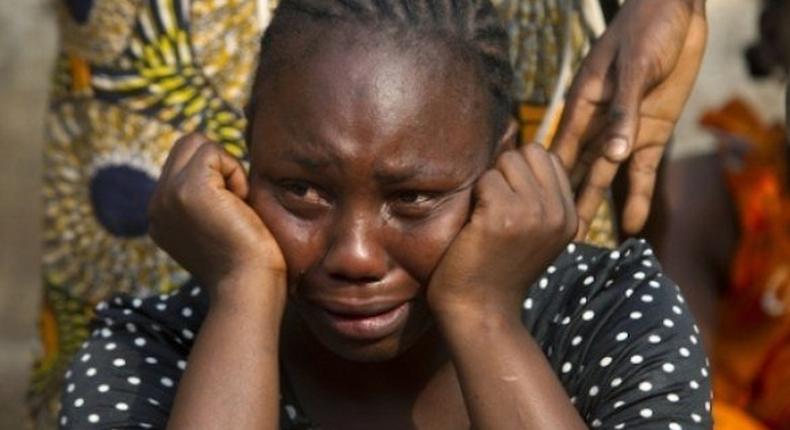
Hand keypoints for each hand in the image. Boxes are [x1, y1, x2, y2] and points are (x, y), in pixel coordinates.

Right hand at [148, 134, 285, 303]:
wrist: (249, 287)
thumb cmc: (248, 262)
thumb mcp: (216, 227)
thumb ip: (207, 201)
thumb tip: (220, 171)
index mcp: (161, 215)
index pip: (182, 164)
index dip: (215, 175)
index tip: (230, 212)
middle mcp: (156, 204)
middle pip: (185, 145)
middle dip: (217, 164)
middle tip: (235, 201)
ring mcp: (167, 194)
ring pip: (196, 142)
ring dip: (226, 167)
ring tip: (236, 204)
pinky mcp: (188, 189)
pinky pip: (213, 152)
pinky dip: (235, 173)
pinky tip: (240, 206)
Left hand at [427, 145, 576, 320]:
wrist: (479, 312)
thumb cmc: (495, 270)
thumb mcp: (532, 234)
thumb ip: (538, 198)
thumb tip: (519, 147)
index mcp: (570, 217)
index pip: (549, 158)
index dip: (520, 172)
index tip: (507, 203)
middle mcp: (559, 213)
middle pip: (530, 152)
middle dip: (505, 171)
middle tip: (493, 208)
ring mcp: (534, 213)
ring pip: (507, 161)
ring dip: (488, 184)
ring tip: (485, 218)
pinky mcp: (504, 216)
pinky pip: (486, 179)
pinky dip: (474, 197)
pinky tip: (475, 226)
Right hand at [552, 0, 707, 236]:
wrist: (678, 11)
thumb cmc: (646, 29)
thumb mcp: (634, 68)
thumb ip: (624, 112)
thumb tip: (613, 155)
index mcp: (584, 104)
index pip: (560, 150)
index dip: (548, 180)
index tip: (533, 211)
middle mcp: (599, 124)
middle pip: (580, 169)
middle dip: (570, 201)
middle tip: (557, 236)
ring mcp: (626, 131)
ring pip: (607, 175)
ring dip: (598, 204)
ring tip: (585, 237)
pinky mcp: (653, 134)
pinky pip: (644, 170)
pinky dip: (638, 194)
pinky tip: (633, 222)